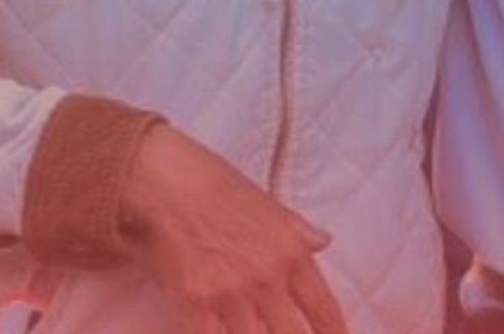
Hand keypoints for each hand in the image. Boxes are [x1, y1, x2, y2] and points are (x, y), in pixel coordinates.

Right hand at [121, 124, 346, 333]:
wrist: (169, 183)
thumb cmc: (220, 188)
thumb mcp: (272, 206)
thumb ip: (299, 232)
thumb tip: (324, 242)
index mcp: (292, 254)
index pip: (323, 306)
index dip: (335, 332)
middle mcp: (268, 278)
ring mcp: (231, 294)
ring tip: (253, 330)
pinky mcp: (194, 304)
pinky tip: (217, 332)